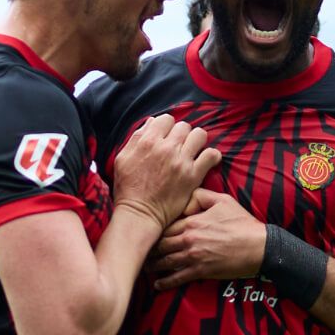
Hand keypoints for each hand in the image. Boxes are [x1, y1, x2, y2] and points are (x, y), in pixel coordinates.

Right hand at [112, 114, 220, 231]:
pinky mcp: (193, 175)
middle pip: (184, 126)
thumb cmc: (128, 189)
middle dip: (182, 134)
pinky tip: (205, 161)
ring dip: (197, 141)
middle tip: (179, 147)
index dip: (167, 127)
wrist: (139, 215)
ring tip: (192, 151)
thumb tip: (152, 122)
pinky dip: (211, 156)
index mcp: (147, 141)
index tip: (167, 138)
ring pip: (199, 135)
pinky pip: (211, 155)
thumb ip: (136, 137)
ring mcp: (181, 161)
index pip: (166, 119)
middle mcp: (166, 148)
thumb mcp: (122, 159)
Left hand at [151, 188, 266, 289]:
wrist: (258, 246)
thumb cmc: (242, 222)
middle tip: (140, 251)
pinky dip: (165, 282)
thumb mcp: (223, 200)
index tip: (146, 232)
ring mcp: (193, 257)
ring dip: (153, 266)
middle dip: (149, 249)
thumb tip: (186, 196)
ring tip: (144, 267)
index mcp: (192, 222)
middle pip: (160, 245)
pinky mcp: (200, 271)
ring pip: (165, 262)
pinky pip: (178, 278)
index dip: (154, 230)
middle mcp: (188, 239)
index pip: (165, 226)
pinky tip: (157, 284)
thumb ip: (201, 195)